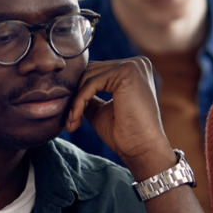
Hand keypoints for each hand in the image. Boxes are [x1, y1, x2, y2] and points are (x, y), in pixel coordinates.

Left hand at [64, 58, 173, 177]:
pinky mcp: (127, 73)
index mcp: (132, 70)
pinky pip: (92, 83)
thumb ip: (89, 96)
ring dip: (75, 101)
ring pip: (88, 76)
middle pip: (91, 71)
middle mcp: (136, 63)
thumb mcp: (101, 110)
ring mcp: (132, 66)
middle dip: (75, 96)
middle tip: (69, 121)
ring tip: (73, 123)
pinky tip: (76, 118)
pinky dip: (80, 101)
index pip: (96, 72)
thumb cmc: (124, 134)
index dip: (79, 92)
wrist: (142, 149)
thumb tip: (70, 88)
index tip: (70, 116)